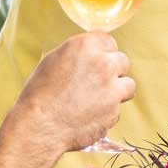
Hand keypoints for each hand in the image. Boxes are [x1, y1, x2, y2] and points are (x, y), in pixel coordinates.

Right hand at [11, 32, 134, 153]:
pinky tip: (89, 115)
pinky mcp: (114, 112)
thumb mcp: (53, 61)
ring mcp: (112, 89)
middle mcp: (103, 64)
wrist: (39, 126)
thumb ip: (79, 54)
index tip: (97, 61)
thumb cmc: (39, 94)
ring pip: (128, 85)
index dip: (102, 52)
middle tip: (97, 82)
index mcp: (86, 46)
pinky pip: (118, 109)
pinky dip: (107, 112)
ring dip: (117, 91)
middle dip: (113, 70)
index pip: (109, 41)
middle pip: (122, 61)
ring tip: (97, 99)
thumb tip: (92, 54)